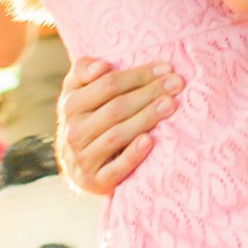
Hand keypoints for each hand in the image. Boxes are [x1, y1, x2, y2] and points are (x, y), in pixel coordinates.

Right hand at [56, 52, 183, 194]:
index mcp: (70, 106)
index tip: (166, 67)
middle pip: (116, 108)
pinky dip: (133, 155)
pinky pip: (116, 168)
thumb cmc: (86, 119)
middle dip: (149, 93)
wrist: (78, 167)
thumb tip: (103, 65)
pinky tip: (150, 141)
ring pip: (117, 135)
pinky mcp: (95, 181)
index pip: (107, 85)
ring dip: (146, 118)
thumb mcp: (77, 93)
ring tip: (171, 105)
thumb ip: (83, 71)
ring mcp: (83, 158)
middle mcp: (73, 132)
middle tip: (177, 83)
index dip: (138, 75)